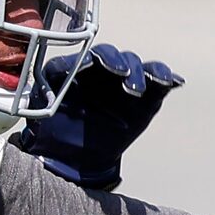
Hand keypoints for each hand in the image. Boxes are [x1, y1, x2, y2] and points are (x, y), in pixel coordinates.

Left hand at [13, 44, 182, 191]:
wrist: (78, 157)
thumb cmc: (55, 135)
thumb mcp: (39, 122)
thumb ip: (39, 107)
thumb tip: (41, 97)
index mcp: (74, 72)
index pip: (85, 58)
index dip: (93, 60)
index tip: (97, 66)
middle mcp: (99, 71)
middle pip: (113, 57)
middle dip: (119, 63)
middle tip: (123, 77)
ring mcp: (122, 82)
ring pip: (135, 66)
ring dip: (142, 73)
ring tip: (144, 88)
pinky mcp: (144, 97)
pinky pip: (156, 83)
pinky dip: (165, 78)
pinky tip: (175, 81)